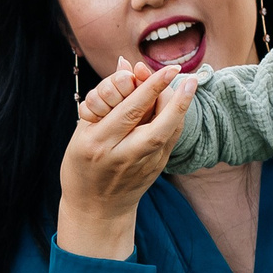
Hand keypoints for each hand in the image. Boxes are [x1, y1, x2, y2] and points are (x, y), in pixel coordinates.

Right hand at [56, 61, 198, 261]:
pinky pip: (170, 140)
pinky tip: (179, 104)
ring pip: (168, 134)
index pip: (128, 111)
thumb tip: (126, 63)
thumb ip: (106, 98)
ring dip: (180, 107)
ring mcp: (141, 166)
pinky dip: (176, 119)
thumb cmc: (83, 163)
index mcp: (97, 143)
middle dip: (173, 97)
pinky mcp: (155, 170)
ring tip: (188, 84)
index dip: (150, 87)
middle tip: (185, 74)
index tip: (167, 69)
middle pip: (154, 125)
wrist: (95, 209)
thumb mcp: (84, 130)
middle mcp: (121, 156)